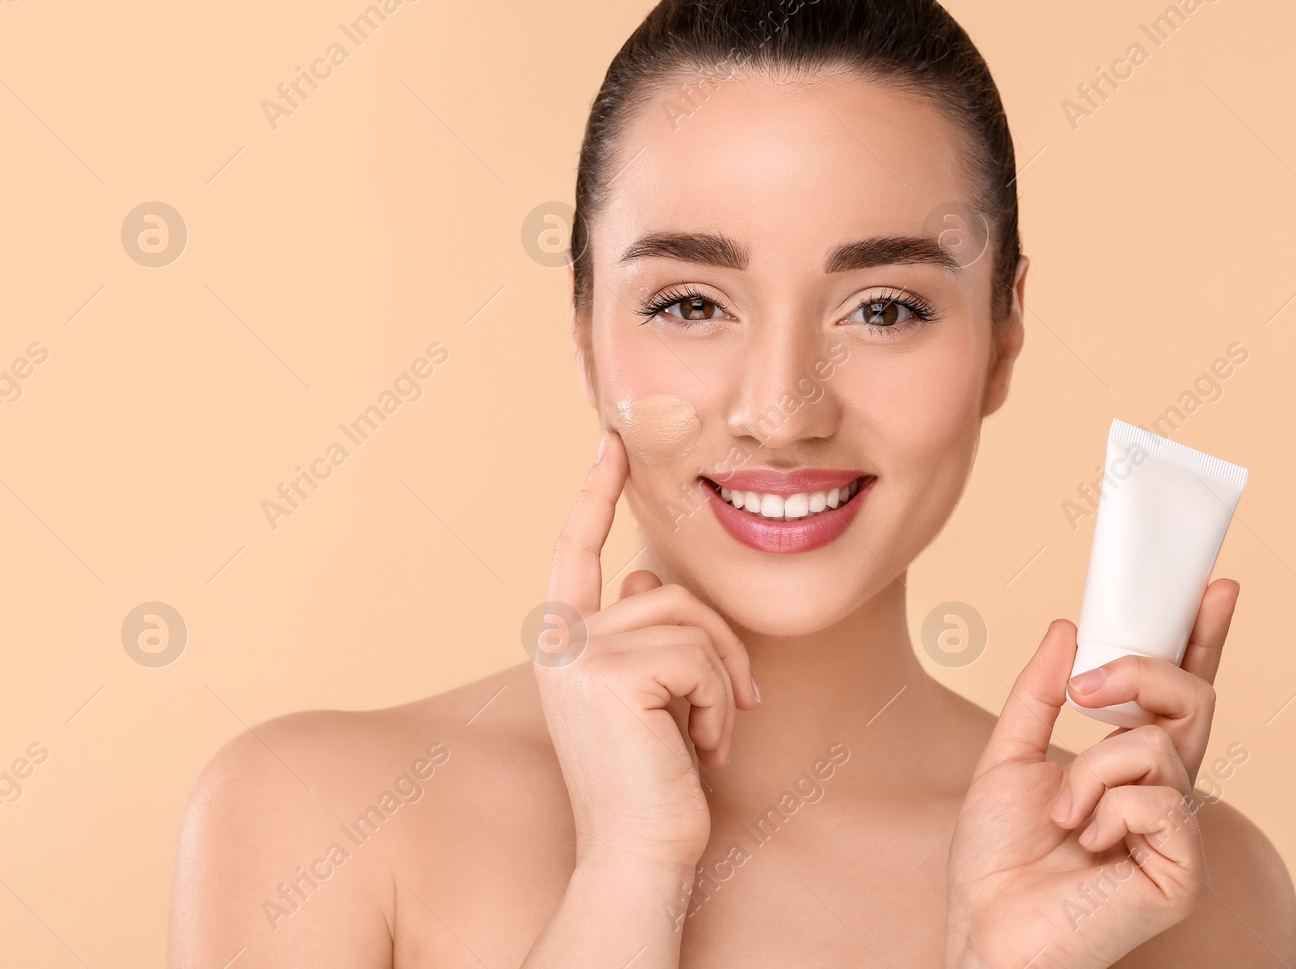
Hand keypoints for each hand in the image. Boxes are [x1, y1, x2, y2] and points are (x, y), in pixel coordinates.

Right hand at [535, 430, 760, 876]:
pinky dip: (720, 703)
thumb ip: (636, 632)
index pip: (576, 550)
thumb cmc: (652, 780)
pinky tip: (706, 748)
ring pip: (689, 622)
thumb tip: (638, 579)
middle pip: (666, 591)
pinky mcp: (610, 675)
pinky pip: (699, 656)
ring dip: (723, 682)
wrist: (639, 853)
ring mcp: (579, 656)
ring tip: (713, 736)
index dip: (594, 494)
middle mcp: (559, 642)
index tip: (611, 441)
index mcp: (561, 642)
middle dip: (719, 645)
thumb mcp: (643, 695)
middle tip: (737, 706)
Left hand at [945, 581, 1238, 968]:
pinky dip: (1107, 810)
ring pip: (1162, 747)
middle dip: (1141, 675)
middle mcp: (1165, 794)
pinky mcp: (1183, 872)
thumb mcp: (1009, 755)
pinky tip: (1087, 846)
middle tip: (1084, 693)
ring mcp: (1179, 833)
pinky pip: (1158, 800)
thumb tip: (1068, 627)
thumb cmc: (999, 858)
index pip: (1180, 693)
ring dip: (1093, 770)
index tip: (1216, 587)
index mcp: (1132, 766)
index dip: (1202, 640)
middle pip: (1193, 701)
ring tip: (1064, 817)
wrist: (987, 927)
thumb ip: (1041, 693)